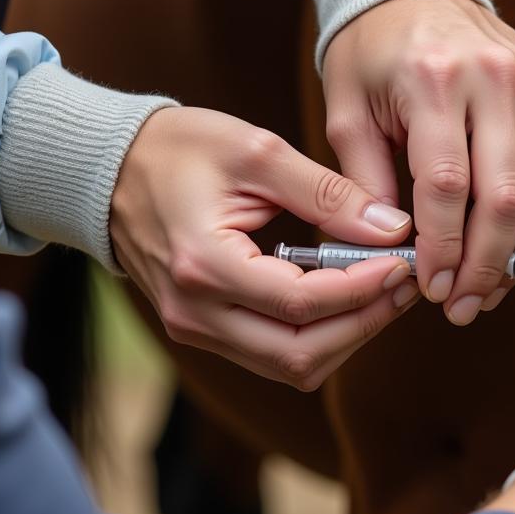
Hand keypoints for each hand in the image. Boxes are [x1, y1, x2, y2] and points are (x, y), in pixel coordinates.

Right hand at [109, 107, 420, 389]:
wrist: (108, 168)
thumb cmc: (180, 149)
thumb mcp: (257, 152)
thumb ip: (328, 193)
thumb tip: (391, 228)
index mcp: (203, 265)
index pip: (301, 302)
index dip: (363, 289)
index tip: (404, 262)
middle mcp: (194, 313)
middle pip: (300, 355)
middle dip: (364, 324)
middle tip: (405, 285)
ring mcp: (193, 328)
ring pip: (289, 365)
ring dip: (346, 336)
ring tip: (385, 291)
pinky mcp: (201, 328)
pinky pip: (272, 352)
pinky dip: (317, 334)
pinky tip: (346, 297)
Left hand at [322, 0, 514, 324]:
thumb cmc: (370, 54)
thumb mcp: (346, 114)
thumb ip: (365, 184)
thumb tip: (391, 253)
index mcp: (432, 79)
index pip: (448, 186)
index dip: (444, 249)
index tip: (432, 288)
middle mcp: (493, 76)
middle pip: (506, 195)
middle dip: (486, 264)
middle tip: (464, 305)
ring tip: (490, 287)